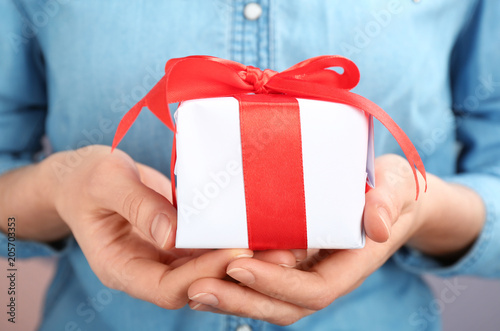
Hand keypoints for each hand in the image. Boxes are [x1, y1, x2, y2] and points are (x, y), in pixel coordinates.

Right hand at [44, 145, 299, 307]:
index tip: (237, 250)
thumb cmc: (87, 178)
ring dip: (240, 259)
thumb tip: (173, 235)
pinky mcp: (177, 242)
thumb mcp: (106, 183)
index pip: (167, 287)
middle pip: (195, 285)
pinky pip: (206, 247)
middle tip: (274, 252)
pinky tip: (258, 227)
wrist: (84, 179)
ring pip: (207, 269)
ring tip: (277, 243)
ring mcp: (163, 258)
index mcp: (120, 267)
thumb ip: (138, 206)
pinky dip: (230, 240)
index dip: (203, 273)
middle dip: (234, 272)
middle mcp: (146, 270)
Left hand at [186, 154, 484, 324]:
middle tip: (196, 290)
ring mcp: (306, 272)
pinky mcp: (292, 261)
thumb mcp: (396, 186)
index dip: (276, 285)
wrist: (387, 195)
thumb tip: (378, 227)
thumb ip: (389, 202)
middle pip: (283, 305)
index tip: (239, 267)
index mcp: (350, 264)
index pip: (313, 290)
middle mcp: (324, 275)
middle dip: (241, 301)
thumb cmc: (391, 188)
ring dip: (230, 299)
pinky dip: (233, 284)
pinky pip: (262, 281)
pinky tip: (202, 275)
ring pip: (267, 299)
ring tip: (190, 291)